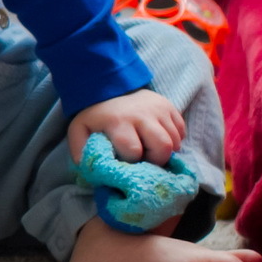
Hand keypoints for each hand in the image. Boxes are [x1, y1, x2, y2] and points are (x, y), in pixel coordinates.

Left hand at [67, 89, 185, 164]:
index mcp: (117, 121)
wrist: (110, 88)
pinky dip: (174, 140)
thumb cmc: (97, 116)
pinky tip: (157, 139)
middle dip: (156, 160)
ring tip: (150, 149)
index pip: (133, 150)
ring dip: (166, 151)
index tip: (126, 160)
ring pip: (175, 140)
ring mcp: (158, 109)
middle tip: (146, 159)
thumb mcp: (80, 130)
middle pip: (162, 146)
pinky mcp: (170, 106)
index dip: (131, 161)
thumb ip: (81, 151)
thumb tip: (90, 172)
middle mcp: (141, 114)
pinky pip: (181, 131)